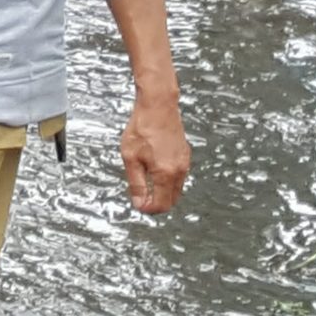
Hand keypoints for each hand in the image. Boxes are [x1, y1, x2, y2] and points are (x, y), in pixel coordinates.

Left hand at [121, 95, 190, 213]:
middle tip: (141, 197)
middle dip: (157, 203)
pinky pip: (179, 175)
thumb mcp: (131, 158)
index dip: (149, 209)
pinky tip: (154, 169)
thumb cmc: (142, 128)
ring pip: (176, 188)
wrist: (158, 105)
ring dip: (162, 191)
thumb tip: (139, 204)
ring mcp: (184, 162)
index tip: (138, 205)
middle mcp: (179, 170)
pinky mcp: (185, 154)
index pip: (162, 205)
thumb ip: (136, 184)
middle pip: (171, 200)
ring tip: (145, 180)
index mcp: (166, 173)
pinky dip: (168, 180)